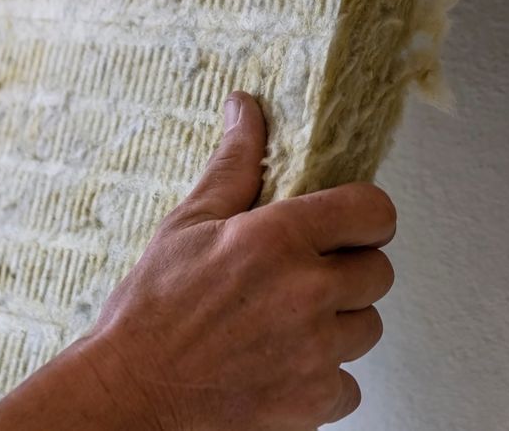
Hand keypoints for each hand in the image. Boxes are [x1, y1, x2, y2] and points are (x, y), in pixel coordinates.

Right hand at [0, 92, 395, 430]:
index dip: (366, 217)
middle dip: (350, 273)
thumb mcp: (190, 223)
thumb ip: (235, 164)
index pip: (375, 212)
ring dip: (340, 327)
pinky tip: (287, 367)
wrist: (128, 394)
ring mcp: (313, 352)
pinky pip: (350, 386)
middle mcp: (306, 293)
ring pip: (367, 329)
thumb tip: (245, 108)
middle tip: (309, 279)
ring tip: (292, 324)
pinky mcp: (311, 402)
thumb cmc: (152, 310)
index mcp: (280, 238)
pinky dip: (325, 382)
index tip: (349, 227)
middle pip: (379, 272)